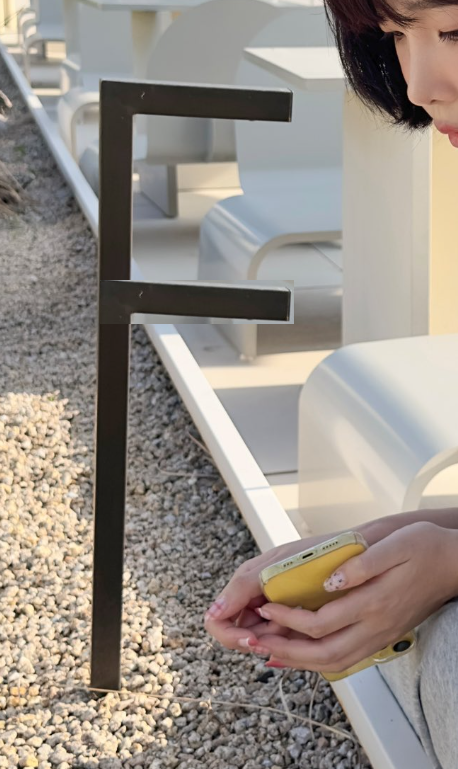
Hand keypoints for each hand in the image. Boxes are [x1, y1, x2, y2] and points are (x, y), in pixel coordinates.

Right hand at [204, 533, 342, 652]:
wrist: (358, 552)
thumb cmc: (318, 552)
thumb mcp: (276, 565)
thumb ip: (244, 586)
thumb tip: (214, 613)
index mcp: (247, 586)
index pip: (219, 621)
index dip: (231, 635)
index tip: (253, 638)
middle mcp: (259, 602)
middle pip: (242, 635)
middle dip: (261, 635)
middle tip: (284, 623)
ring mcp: (278, 614)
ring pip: (265, 642)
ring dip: (280, 637)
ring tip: (302, 616)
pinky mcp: (299, 624)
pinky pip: (288, 642)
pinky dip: (296, 638)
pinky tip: (310, 623)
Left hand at [247, 522, 457, 672]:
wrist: (456, 565)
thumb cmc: (425, 548)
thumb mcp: (396, 544)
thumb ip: (363, 564)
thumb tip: (331, 581)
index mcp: (374, 603)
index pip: (322, 623)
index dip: (289, 619)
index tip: (266, 606)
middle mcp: (376, 627)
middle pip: (323, 654)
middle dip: (285, 651)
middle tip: (255, 641)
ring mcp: (380, 636)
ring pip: (333, 662)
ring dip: (298, 660)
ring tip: (269, 651)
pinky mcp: (382, 636)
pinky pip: (345, 658)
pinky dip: (317, 660)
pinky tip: (301, 653)